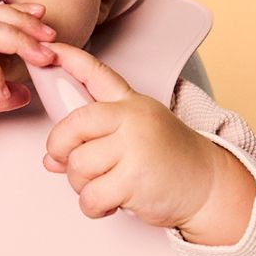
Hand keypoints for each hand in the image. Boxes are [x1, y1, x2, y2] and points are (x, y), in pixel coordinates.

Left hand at [42, 43, 255, 243]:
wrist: (207, 186)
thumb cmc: (168, 160)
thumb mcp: (136, 134)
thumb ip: (92, 140)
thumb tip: (50, 159)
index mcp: (130, 103)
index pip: (96, 74)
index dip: (69, 59)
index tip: (49, 49)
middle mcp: (132, 119)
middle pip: (72, 126)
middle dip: (59, 149)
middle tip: (66, 162)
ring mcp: (134, 147)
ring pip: (77, 165)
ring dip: (81, 185)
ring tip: (102, 186)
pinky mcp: (134, 179)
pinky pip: (90, 196)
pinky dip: (93, 206)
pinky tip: (110, 203)